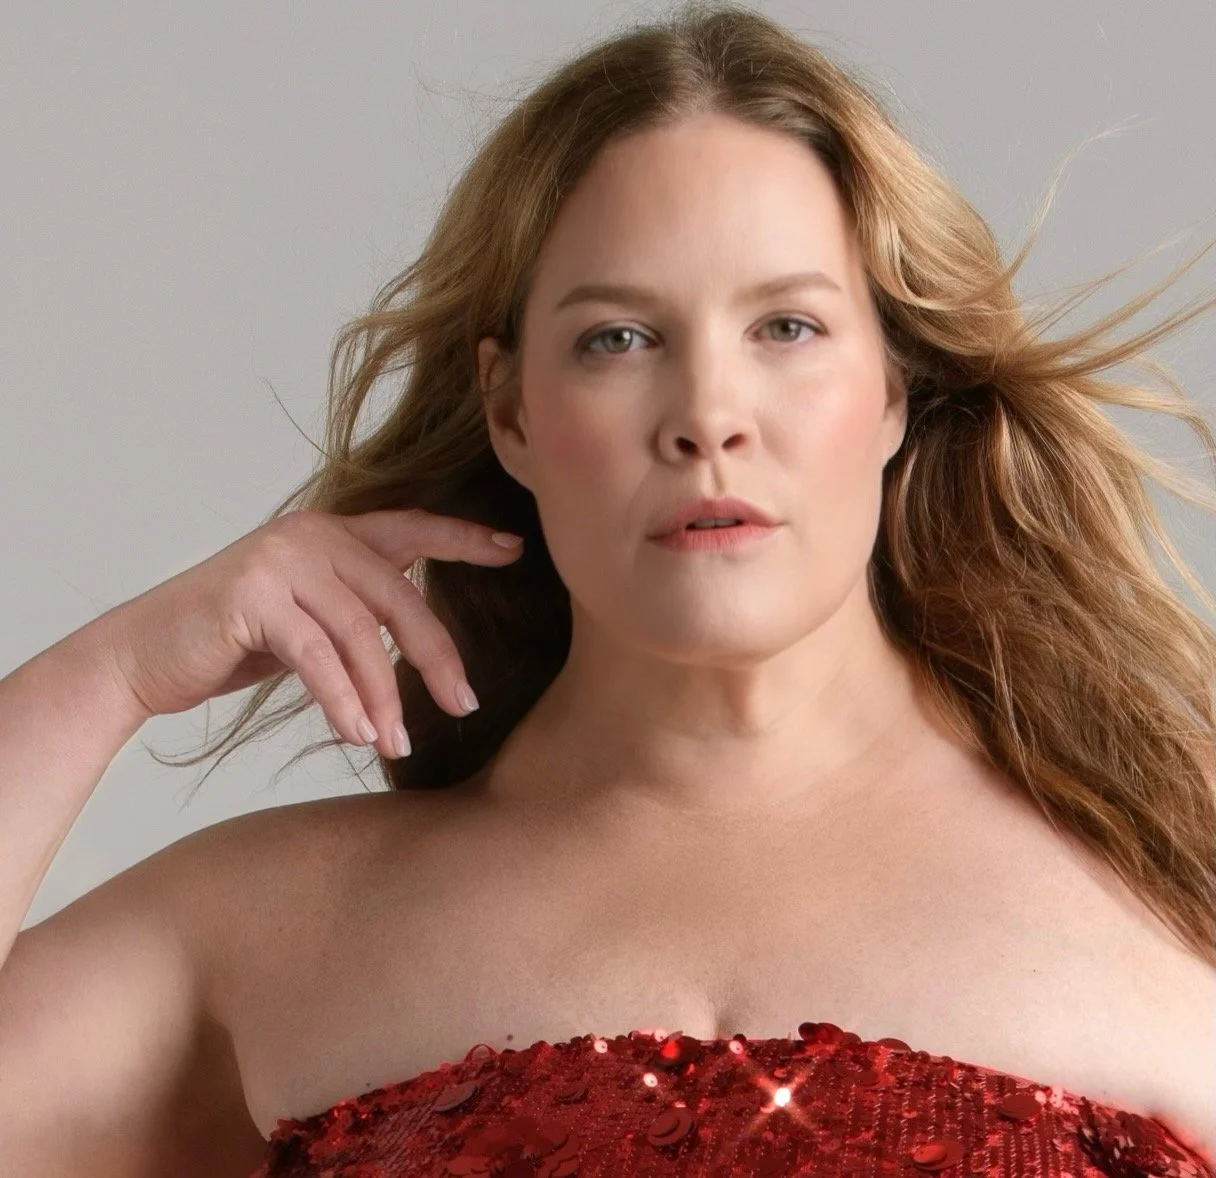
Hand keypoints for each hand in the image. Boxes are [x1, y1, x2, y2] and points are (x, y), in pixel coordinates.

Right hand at [98, 508, 522, 757]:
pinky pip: (316, 655)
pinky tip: (359, 734)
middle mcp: (312, 535)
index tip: (514, 549)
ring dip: (384, 695)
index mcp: (331, 532)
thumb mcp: (308, 617)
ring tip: (397, 743)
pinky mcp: (252, 595)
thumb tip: (420, 644)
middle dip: (436, 656)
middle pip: (397, 596)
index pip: (411, 528)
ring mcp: (280, 560)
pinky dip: (342, 698)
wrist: (144, 654)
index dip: (463, 538)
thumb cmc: (233, 640)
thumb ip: (357, 613)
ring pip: (358, 633)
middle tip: (465, 705)